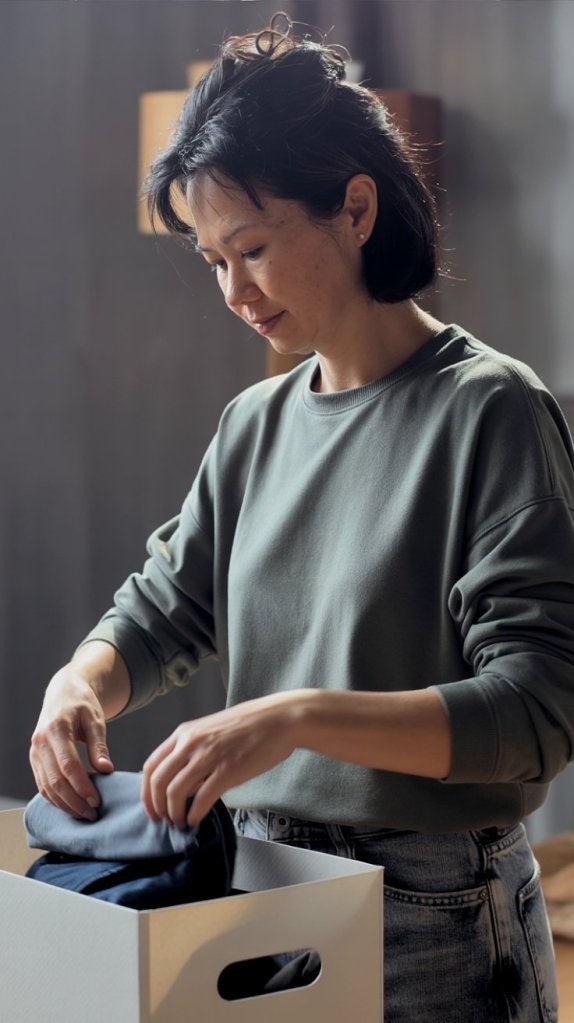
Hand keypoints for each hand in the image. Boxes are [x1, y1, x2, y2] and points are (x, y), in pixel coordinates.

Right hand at [29, 664, 113, 819]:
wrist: (63, 692)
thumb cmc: (82, 704)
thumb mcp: (95, 719)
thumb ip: (99, 745)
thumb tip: (106, 769)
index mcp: (56, 729)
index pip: (68, 765)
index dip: (82, 786)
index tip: (97, 801)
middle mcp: (40, 742)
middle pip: (55, 780)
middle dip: (74, 801)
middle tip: (93, 813)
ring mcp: (34, 752)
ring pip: (46, 787)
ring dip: (64, 804)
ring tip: (84, 814)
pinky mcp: (34, 759)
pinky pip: (42, 784)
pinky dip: (55, 799)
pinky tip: (71, 806)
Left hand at [141, 693, 301, 827]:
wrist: (279, 718)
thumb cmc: (250, 724)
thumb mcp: (211, 731)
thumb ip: (193, 752)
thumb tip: (184, 782)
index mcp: (184, 733)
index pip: (151, 766)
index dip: (146, 793)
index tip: (152, 808)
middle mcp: (191, 743)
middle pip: (157, 782)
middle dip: (157, 807)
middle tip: (164, 821)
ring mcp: (208, 756)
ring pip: (175, 792)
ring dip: (174, 814)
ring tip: (181, 822)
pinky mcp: (227, 770)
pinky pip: (201, 799)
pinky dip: (194, 814)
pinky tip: (196, 820)